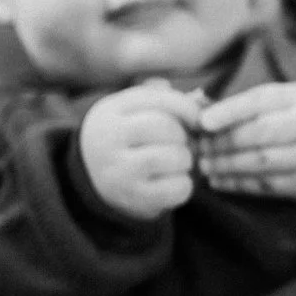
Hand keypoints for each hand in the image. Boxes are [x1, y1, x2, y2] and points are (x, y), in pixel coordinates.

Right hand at [79, 79, 201, 218]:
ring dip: (185, 159)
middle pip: (164, 127)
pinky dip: (185, 184)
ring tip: (179, 161)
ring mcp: (120, 170)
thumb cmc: (127, 137)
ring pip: (172, 157)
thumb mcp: (133, 112)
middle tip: (184, 144)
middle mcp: (111, 138)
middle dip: (183, 135)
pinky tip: (176, 180)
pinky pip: (176, 188)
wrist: (93, 175)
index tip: (196, 119)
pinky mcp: (134, 196)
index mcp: (112, 110)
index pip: (157, 98)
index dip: (186, 107)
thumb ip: (164, 101)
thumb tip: (202, 100)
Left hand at [196, 84, 295, 206]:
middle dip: (223, 142)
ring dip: (227, 165)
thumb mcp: (284, 102)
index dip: (228, 112)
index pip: (259, 102)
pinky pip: (266, 185)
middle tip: (200, 147)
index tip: (203, 122)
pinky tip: (219, 181)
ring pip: (261, 162)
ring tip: (205, 165)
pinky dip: (238, 185)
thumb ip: (248, 104)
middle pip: (259, 134)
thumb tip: (197, 105)